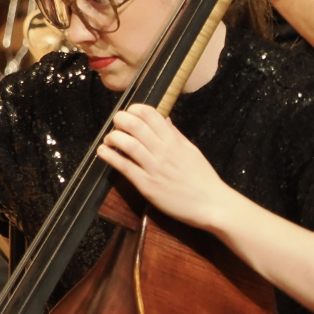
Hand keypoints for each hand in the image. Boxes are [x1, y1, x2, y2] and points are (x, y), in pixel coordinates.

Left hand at [96, 106, 238, 231]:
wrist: (211, 204)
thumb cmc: (202, 178)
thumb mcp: (191, 150)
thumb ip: (175, 134)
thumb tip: (163, 118)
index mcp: (175, 141)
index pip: (152, 115)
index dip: (136, 110)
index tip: (129, 112)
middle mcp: (164, 151)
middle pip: (136, 126)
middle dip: (121, 119)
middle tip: (116, 122)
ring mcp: (154, 168)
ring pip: (128, 144)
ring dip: (113, 137)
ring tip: (109, 138)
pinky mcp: (147, 185)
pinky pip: (125, 167)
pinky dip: (110, 156)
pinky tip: (102, 151)